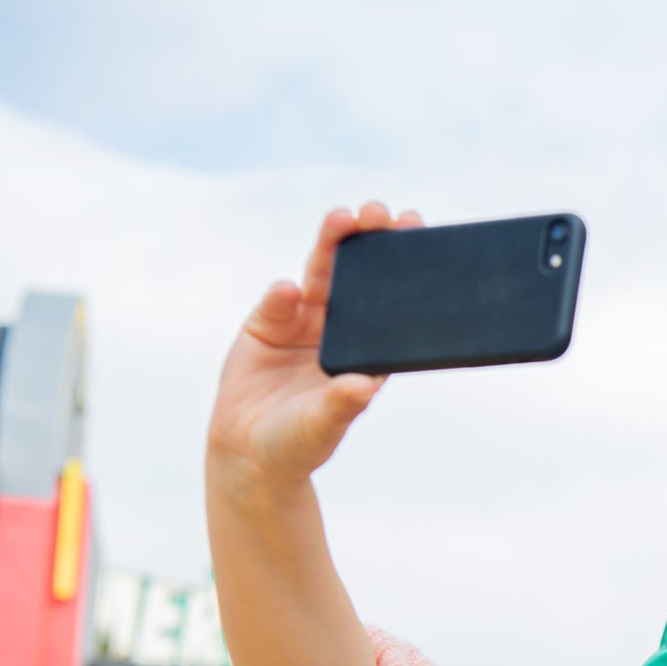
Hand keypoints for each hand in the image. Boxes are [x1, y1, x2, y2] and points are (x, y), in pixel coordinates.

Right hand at [206, 203, 422, 488]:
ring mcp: (304, 323)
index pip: (391, 306)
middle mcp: (340, 330)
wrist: (249, 452)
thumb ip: (341, 404)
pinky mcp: (268, 322)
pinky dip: (282, 295)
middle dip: (368, 243)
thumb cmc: (300, 442)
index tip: (417, 240)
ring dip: (331, 246)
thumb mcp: (322, 426)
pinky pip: (278, 301)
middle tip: (381, 213)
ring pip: (320, 275)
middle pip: (357, 278)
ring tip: (343, 219)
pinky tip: (288, 292)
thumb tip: (365, 386)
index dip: (404, 273)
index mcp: (367, 352)